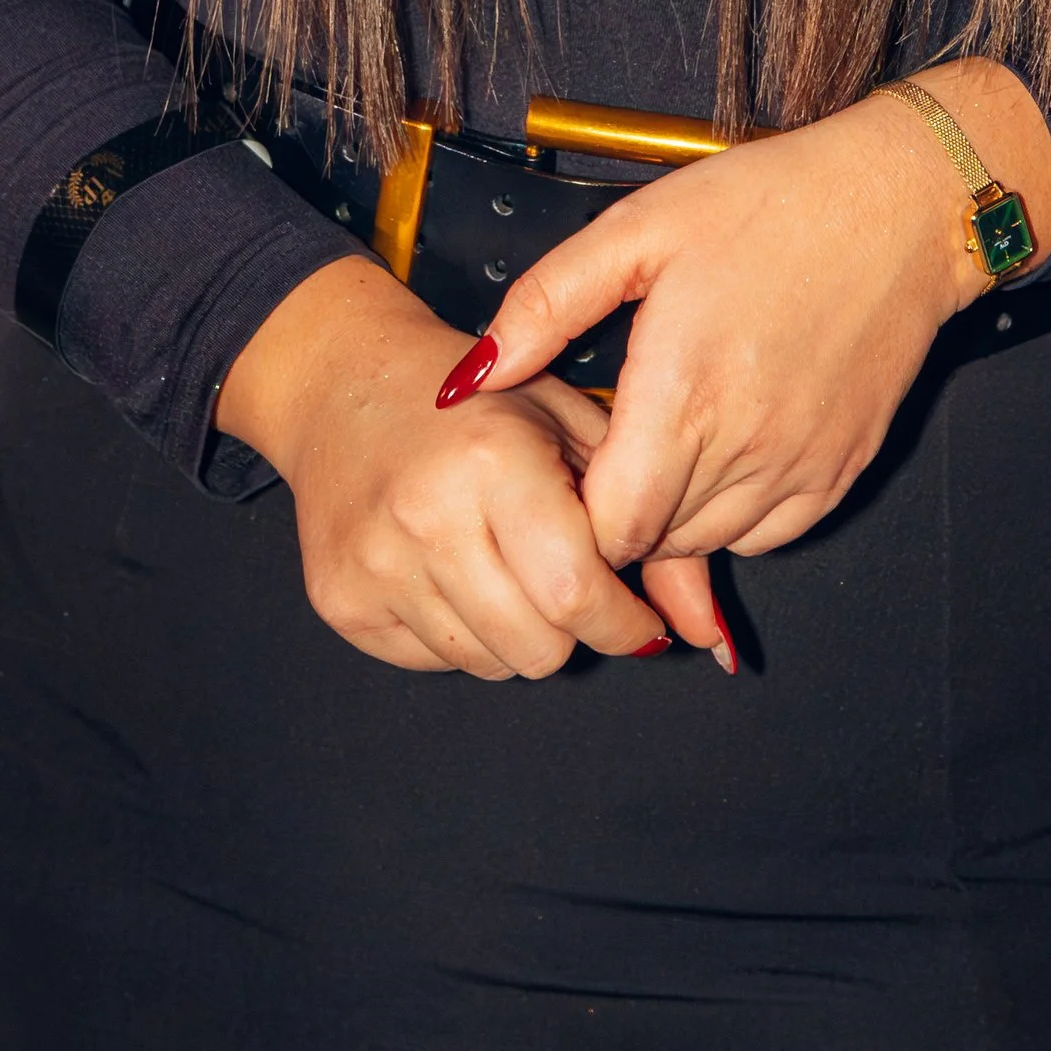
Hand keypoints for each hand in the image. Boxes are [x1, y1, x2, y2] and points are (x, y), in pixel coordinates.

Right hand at [214, 252, 690, 677]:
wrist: (348, 385)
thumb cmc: (478, 405)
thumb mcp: (574, 426)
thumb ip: (648, 522)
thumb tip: (710, 636)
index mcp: (493, 461)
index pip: (576, 593)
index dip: (625, 622)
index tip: (641, 619)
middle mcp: (426, 517)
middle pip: (537, 648)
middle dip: (575, 631)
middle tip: (573, 586)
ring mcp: (375, 564)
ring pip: (490, 665)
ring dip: (520, 634)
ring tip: (512, 569)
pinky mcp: (340, 600)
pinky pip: (435, 662)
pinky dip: (464, 634)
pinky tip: (457, 572)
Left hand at [457, 64, 1050, 577]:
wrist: (901, 204)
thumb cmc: (769, 204)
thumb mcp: (638, 229)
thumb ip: (545, 306)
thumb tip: (469, 378)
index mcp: (682, 394)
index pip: (604, 530)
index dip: (568, 512)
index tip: (560, 466)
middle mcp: (745, 448)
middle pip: (650, 545)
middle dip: (612, 514)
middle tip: (603, 446)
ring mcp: (799, 468)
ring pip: (707, 547)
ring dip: (671, 516)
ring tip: (661, 442)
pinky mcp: (842, 472)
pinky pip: (769, 537)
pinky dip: (733, 514)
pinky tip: (720, 450)